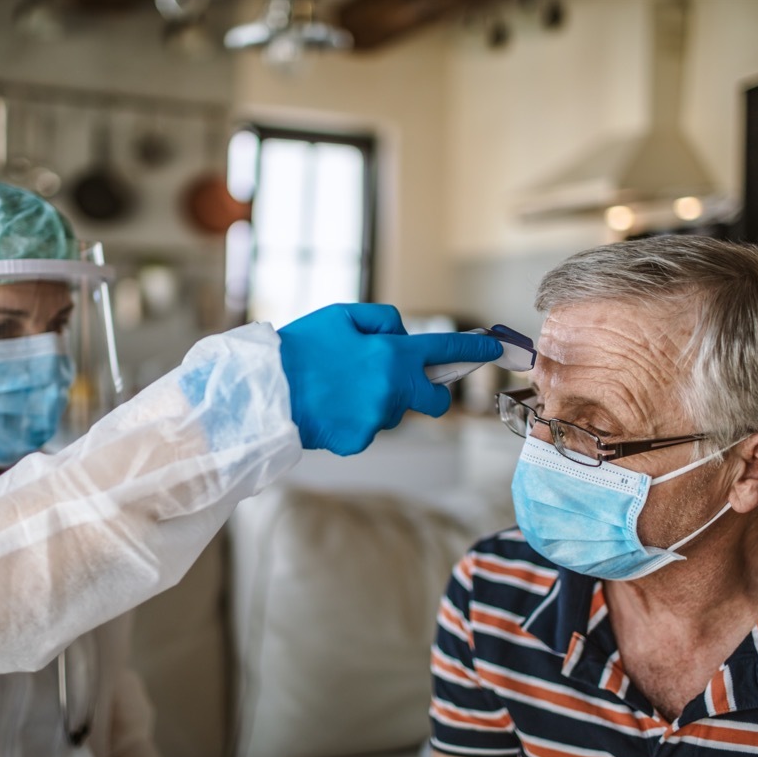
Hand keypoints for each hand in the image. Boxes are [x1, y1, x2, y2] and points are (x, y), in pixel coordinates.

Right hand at [277, 304, 503, 455]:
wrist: (264, 389)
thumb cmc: (301, 348)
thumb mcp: (342, 315)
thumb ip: (383, 321)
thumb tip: (404, 335)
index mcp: (392, 353)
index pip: (446, 351)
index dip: (474, 350)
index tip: (493, 349)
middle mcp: (393, 388)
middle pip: (433, 399)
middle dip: (428, 392)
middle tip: (398, 382)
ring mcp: (377, 419)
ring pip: (392, 412)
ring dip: (377, 402)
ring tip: (338, 390)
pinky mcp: (359, 441)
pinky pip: (366, 430)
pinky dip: (353, 421)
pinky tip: (328, 409)